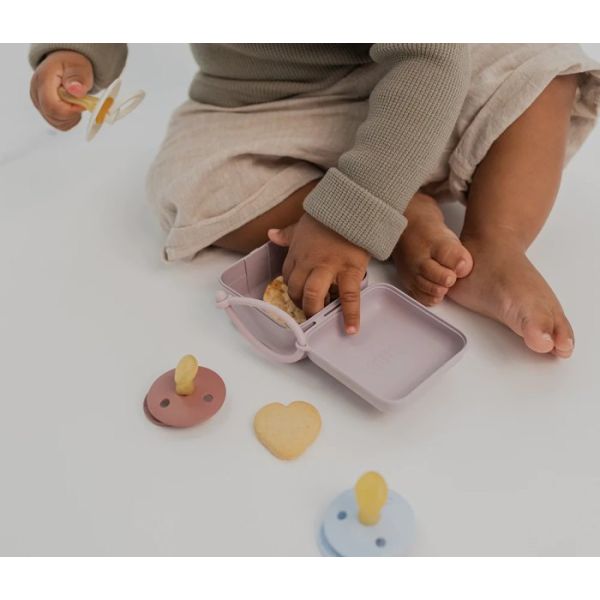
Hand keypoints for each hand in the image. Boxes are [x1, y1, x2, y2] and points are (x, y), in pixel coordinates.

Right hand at [30, 50, 93, 130]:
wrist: (65, 64)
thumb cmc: (71, 65)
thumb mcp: (79, 66)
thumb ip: (78, 78)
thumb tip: (76, 91)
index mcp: (43, 80)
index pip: (52, 106)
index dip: (70, 109)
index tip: (82, 102)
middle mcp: (36, 93)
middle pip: (54, 116)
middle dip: (72, 113)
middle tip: (80, 101)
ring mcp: (39, 103)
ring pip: (57, 123)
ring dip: (72, 117)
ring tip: (76, 102)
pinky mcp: (44, 111)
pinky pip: (59, 124)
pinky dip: (70, 120)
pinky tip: (72, 108)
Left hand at [268, 214, 369, 333]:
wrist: (354, 205)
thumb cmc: (330, 216)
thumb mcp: (304, 224)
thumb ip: (288, 234)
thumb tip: (272, 234)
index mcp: (298, 252)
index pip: (288, 277)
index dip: (293, 289)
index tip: (300, 295)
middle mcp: (309, 261)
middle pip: (297, 290)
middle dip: (301, 304)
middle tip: (310, 311)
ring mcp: (329, 267)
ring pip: (314, 296)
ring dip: (315, 310)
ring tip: (322, 320)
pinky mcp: (350, 270)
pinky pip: (348, 298)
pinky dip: (350, 315)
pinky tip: (351, 329)